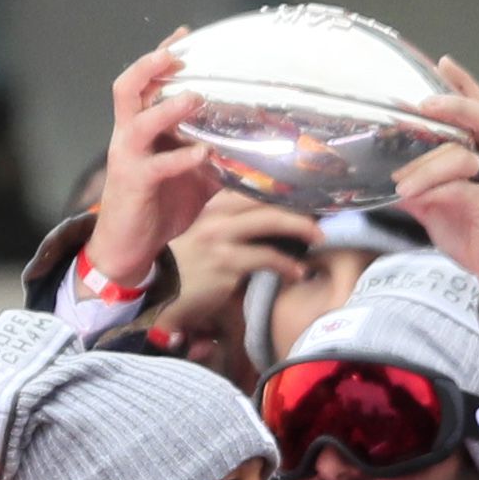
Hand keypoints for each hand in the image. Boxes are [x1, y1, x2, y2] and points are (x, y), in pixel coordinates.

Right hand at [82, 33, 225, 289]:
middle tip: (178, 55)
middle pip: (128, 87)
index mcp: (141, 126)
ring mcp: (128, 158)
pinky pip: (156, 166)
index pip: (145, 81)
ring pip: (139, 121)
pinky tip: (203, 153)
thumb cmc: (159, 205)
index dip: (161, 55)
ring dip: (167, 107)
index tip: (185, 35)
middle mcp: (129, 135)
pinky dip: (181, 157)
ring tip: (194, 97)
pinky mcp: (134, 184)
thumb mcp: (194, 176)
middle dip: (150, 66)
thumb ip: (217, 155)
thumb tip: (258, 145)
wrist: (129, 247)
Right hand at [155, 195, 325, 380]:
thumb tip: (265, 223)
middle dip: (298, 204)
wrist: (158, 292)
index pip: (252, 187)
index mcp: (212, 205)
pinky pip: (267, 258)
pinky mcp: (227, 263)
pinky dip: (288, 266)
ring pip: (271, 221)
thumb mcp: (203, 235)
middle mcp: (217, 214)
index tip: (305, 193)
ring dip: (301, 228)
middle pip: (266, 198)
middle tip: (319, 214)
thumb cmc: (184, 267)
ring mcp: (221, 236)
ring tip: (319, 239)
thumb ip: (229, 224)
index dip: (281, 188)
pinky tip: (298, 273)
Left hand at [397, 58, 478, 299]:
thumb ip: (417, 187)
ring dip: (427, 168)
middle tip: (425, 103)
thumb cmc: (475, 233)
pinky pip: (462, 192)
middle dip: (455, 105)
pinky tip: (413, 199)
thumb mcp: (438, 205)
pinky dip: (434, 192)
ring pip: (465, 158)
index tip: (444, 62)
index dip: (465, 85)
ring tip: (400, 184)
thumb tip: (382, 178)